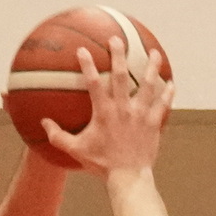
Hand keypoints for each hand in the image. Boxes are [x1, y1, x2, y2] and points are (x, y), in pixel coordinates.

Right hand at [42, 32, 173, 175]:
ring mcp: (141, 115)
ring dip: (151, 67)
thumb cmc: (101, 164)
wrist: (129, 177)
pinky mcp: (155, 124)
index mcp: (103, 112)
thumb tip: (43, 122)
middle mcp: (124, 109)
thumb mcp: (76, 149)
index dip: (87, 65)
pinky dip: (168, 93)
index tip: (82, 50)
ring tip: (154, 52)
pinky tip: (172, 82)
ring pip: (148, 85)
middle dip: (118, 55)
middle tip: (117, 38)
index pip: (93, 83)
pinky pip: (163, 105)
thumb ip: (57, 135)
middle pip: (121, 76)